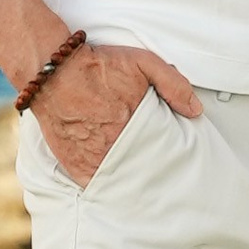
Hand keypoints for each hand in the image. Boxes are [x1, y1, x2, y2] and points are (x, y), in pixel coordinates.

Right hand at [24, 34, 201, 184]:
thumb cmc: (97, 66)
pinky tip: (116, 185)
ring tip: (143, 185)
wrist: (53, 73)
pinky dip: (107, 185)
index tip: (175, 159)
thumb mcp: (143, 62)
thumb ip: (173, 83)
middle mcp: (117, 146)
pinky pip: (97, 186)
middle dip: (154, 170)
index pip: (163, 150)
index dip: (170, 155)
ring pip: (124, 180)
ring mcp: (96, 159)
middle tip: (162, 176)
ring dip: (133, 180)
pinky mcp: (77, 167)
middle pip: (145, 167)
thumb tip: (195, 110)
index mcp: (137, 124)